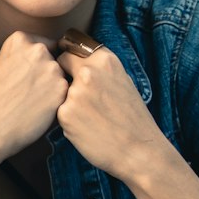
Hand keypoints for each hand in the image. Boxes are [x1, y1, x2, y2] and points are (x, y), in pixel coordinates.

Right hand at [0, 33, 66, 198]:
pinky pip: (67, 93)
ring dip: (54, 89)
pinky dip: (58, 103)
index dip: (39, 66)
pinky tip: (39, 110)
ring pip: (63, 77)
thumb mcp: (7, 63)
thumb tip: (60, 56)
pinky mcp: (61, 88)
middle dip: (48, 76)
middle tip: (27, 93)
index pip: (47, 46)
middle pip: (56, 60)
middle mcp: (37, 49)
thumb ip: (29, 56)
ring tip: (32, 102)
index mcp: (20, 39)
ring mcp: (50, 67)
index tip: (25, 80)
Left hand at [55, 44, 160, 179]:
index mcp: (105, 59)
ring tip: (91, 117)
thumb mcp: (122, 81)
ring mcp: (75, 92)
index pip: (72, 47)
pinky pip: (59, 112)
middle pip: (60, 63)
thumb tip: (74, 59)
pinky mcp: (65, 114)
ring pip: (59, 90)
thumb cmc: (132, 118)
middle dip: (63, 74)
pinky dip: (69, 120)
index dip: (70, 58)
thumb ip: (99, 69)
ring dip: (68, 100)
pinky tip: (87, 128)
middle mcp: (88, 71)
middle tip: (79, 94)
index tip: (70, 67)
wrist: (139, 151)